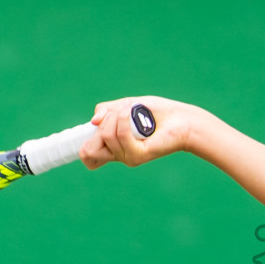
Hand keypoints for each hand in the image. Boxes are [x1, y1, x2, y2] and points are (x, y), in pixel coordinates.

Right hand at [81, 95, 199, 169]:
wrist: (182, 119)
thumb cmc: (156, 112)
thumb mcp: (125, 106)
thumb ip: (106, 111)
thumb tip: (94, 122)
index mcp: (113, 146)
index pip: (88, 158)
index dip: (82, 148)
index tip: (93, 130)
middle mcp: (119, 155)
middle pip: (88, 148)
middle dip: (99, 126)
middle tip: (118, 114)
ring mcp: (128, 157)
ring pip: (105, 135)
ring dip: (116, 115)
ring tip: (132, 110)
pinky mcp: (139, 155)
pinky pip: (121, 134)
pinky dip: (124, 118)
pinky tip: (133, 110)